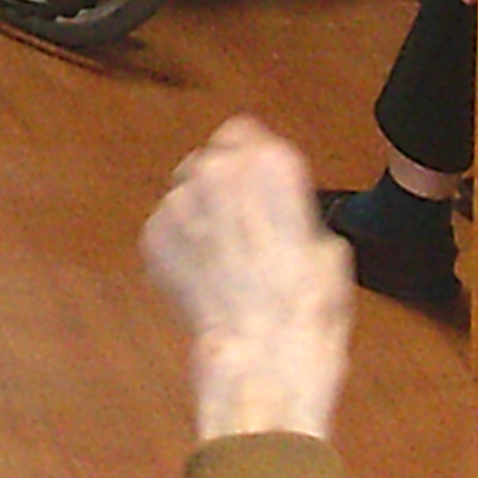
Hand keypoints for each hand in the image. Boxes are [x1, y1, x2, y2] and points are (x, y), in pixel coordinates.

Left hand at [143, 117, 352, 444]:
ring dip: (199, 217)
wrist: (263, 346)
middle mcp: (217, 170)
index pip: (243, 131)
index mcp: (268, 161)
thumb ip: (291, 206)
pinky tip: (206, 276)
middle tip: (239, 226)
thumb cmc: (305, 302)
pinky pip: (166, 229)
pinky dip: (180, 247)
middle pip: (210, 160)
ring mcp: (179, 201)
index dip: (248, 158)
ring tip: (225, 259)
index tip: (251, 180)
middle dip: (221, 187)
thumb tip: (281, 207)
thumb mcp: (325, 241)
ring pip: (185, 194)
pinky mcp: (153, 234)